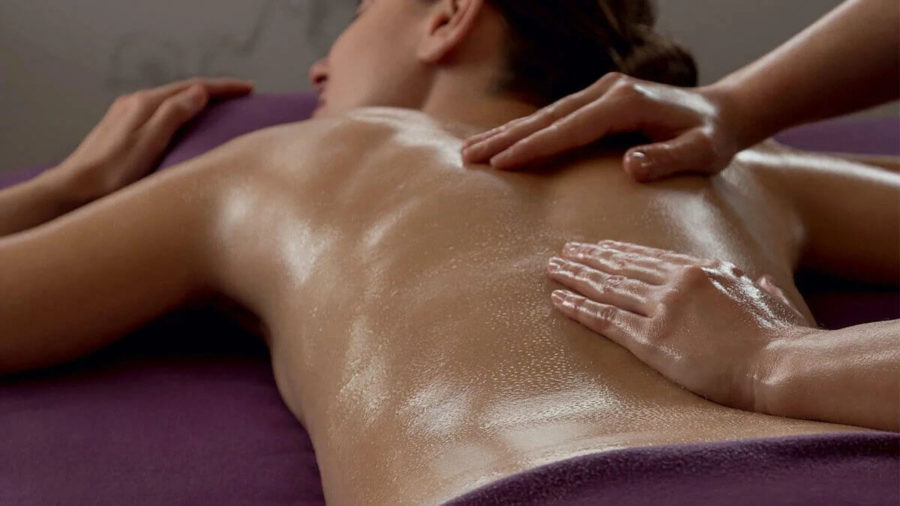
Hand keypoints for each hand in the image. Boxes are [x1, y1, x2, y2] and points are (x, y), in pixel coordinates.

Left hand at [47, 78, 253, 202]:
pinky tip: (185, 129)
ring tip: (219, 111)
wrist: (73, 193)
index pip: (193, 87)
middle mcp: (134, 105)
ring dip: (196, 103)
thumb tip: (199, 92)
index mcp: (144, 104)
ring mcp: (125, 118)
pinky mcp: (121, 134)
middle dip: (213, 92)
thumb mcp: (150, 142)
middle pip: (181, 91)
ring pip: (170, 103)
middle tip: (240, 98)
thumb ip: (174, 113)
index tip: (250, 89)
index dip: (224, 87)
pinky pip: (159, 116)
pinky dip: (180, 116)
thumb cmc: (113, 175)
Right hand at [461, 73, 743, 181]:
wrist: (723, 111)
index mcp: (625, 103)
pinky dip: (526, 131)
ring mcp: (600, 93)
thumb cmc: (713, 138)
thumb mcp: (703, 153)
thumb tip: (629, 167)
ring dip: (507, 134)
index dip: (534, 147)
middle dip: (505, 139)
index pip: (570, 128)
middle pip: (546, 118)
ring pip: (544, 115)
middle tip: (467, 159)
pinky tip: (504, 143)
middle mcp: (607, 92)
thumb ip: (669, 160)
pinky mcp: (598, 101)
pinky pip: (555, 117)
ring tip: (471, 152)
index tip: (501, 163)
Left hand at [546, 239, 807, 411]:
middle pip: (622, 266)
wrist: (781, 364)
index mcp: (705, 270)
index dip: (620, 252)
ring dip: (576, 276)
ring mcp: (663, 309)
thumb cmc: (784, 341)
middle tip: (565, 251)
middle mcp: (678, 282)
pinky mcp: (652, 340)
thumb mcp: (774, 302)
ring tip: (553, 268)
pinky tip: (558, 299)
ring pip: (607, 287)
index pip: (651, 257)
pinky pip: (605, 319)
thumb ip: (761, 288)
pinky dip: (578, 307)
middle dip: (590, 258)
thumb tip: (762, 280)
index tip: (599, 247)